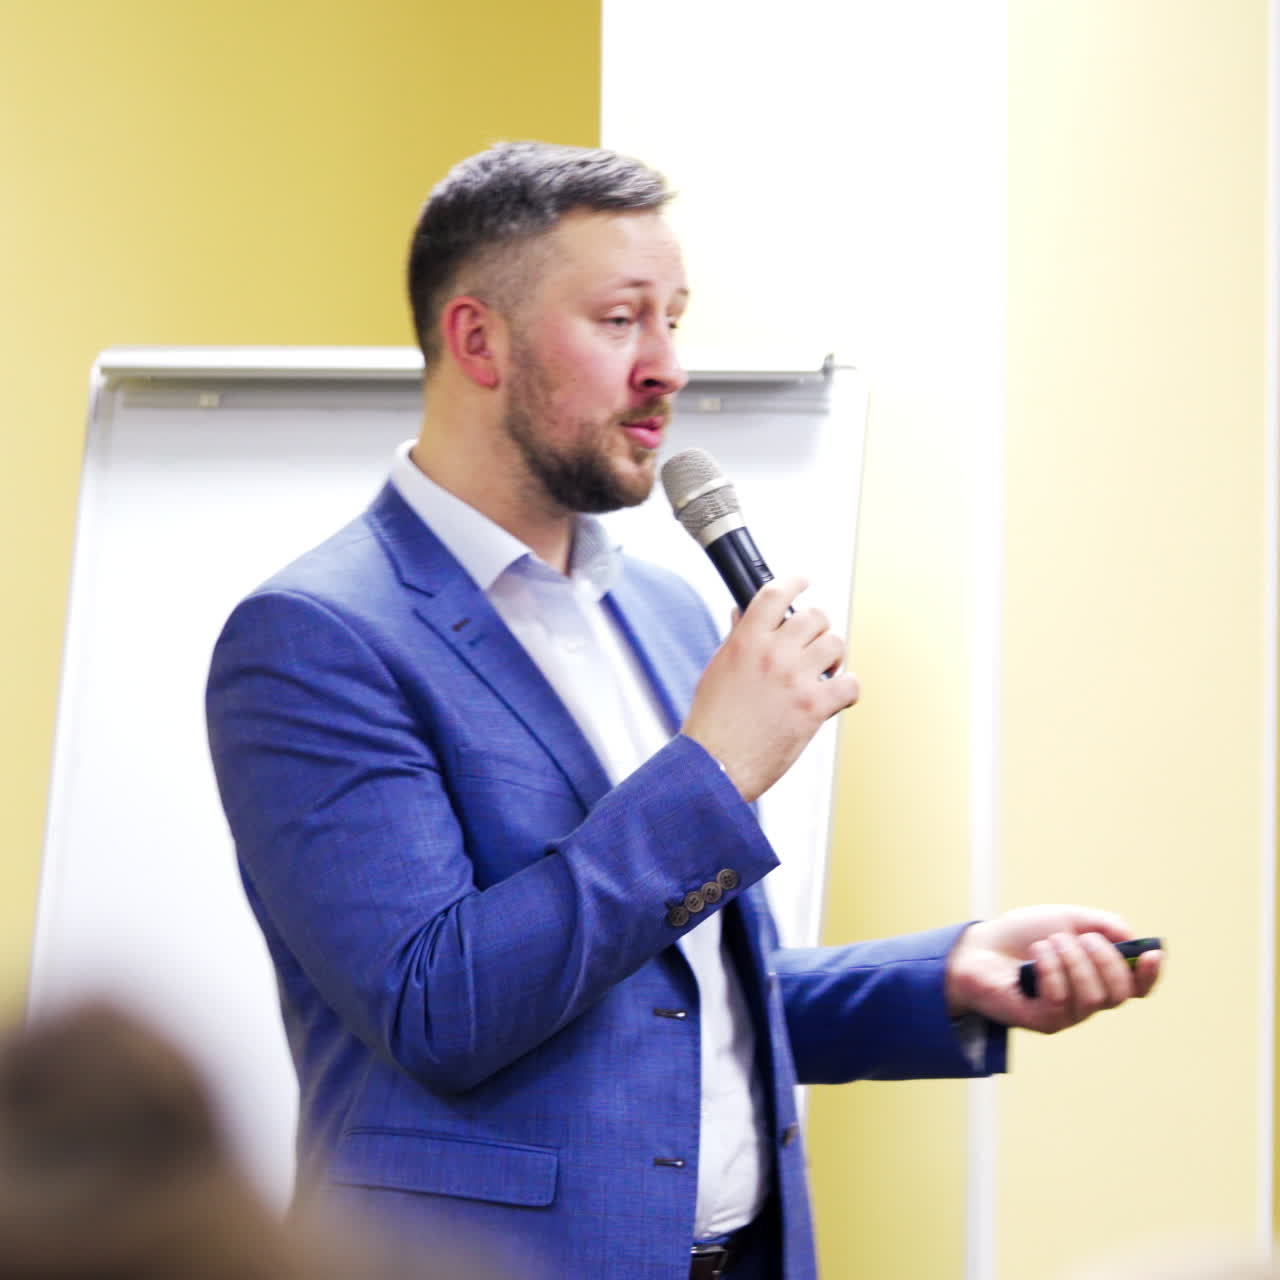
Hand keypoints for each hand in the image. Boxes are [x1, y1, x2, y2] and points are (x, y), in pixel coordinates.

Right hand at [681, 576, 859, 802]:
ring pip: (836, 644)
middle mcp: (773, 654)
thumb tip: (742, 616)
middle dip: (818, 628)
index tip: (804, 581)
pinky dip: (848, 689)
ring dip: (833, 656)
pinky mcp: (814, 707)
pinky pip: (850, 684)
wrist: (714, 765)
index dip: (795, 582)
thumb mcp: (717, 670)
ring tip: (822, 672)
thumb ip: (736, 640)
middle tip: (813, 644)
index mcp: (746, 641)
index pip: (776, 594)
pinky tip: (836, 696)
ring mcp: (796, 679)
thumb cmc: (712, 724)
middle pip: (815, 616)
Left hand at [945, 904, 1161, 1033]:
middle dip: (1105, 960)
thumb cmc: (1023, 935)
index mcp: (1097, 977)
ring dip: (1072, 961)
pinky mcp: (1042, 1021)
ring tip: (1049, 942)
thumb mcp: (1067, 919)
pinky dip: (1052, 971)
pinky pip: (1061, 1001)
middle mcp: (1086, 1000)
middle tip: (1079, 938)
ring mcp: (1066, 1014)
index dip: (1150, 974)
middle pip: (1119, 994)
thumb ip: (1104, 926)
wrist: (978, 947)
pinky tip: (1036, 955)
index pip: (1136, 987)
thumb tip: (1134, 941)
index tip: (1150, 953)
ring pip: (1092, 998)